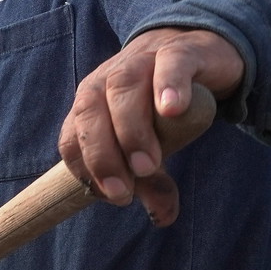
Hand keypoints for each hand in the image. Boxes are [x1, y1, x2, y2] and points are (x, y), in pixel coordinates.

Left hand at [58, 27, 242, 226]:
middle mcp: (107, 79)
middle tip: (124, 191)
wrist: (198, 52)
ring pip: (124, 87)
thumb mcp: (155, 145)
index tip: (113, 196)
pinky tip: (172, 108)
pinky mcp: (180, 51)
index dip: (85, 169)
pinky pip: (169, 64)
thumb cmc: (161, 105)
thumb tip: (163, 218)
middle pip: (89, 111)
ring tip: (148, 165)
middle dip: (102, 155)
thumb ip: (152, 179)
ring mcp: (142, 60)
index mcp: (91, 102)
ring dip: (131, 129)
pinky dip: (168, 84)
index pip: (72, 136)